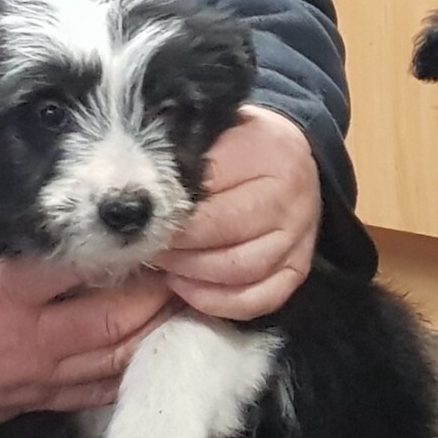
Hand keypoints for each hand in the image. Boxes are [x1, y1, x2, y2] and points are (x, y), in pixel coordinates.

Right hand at [0, 194, 175, 437]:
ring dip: (157, 332)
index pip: (77, 270)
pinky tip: (159, 351)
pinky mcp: (45, 401)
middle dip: (156, 296)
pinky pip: (101, 391)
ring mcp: (44, 376)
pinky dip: (133, 372)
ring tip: (188, 306)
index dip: (121, 255)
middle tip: (186, 271)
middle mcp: (34, 338)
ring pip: (118, 358)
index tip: (152, 235)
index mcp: (4, 294)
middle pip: (115, 319)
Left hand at [157, 105, 320, 320]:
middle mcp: (290, 197)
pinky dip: (222, 302)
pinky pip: (262, 299)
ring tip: (166, 265)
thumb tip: (137, 199)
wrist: (290, 157)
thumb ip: (181, 158)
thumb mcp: (213, 134)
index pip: (208, 191)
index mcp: (267, 153)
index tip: (138, 220)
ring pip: (243, 270)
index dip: (168, 212)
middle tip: (149, 246)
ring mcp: (300, 237)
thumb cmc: (238, 146)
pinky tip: (191, 290)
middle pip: (227, 234)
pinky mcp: (299, 267)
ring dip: (194, 275)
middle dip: (179, 247)